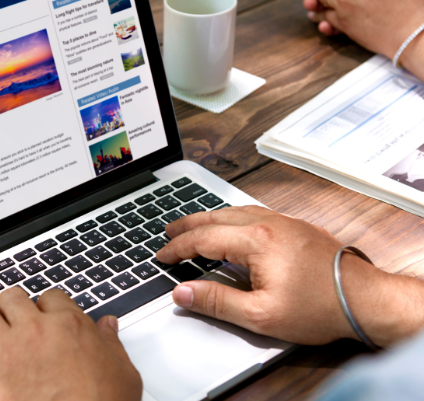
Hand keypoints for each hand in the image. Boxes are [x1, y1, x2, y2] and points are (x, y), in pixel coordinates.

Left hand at [0, 287, 142, 400]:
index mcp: (69, 326)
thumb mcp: (123, 374)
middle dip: (12, 309)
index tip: (46, 317)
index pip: (51, 296)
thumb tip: (108, 327)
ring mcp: (8, 352)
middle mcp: (36, 331)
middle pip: (12, 298)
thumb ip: (111, 344)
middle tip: (14, 323)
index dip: (47, 307)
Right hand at [156, 206, 423, 346]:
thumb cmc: (318, 307)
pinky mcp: (296, 227)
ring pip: (235, 211)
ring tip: (193, 225)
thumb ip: (216, 301)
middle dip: (187, 224)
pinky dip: (231, 216)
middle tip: (167, 231)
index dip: (178, 248)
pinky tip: (230, 224)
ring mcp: (283, 222)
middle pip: (215, 217)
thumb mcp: (259, 315)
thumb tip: (182, 292)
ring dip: (209, 217)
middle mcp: (267, 223)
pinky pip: (253, 212)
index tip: (162, 257)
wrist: (364, 299)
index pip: (203, 238)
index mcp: (255, 241)